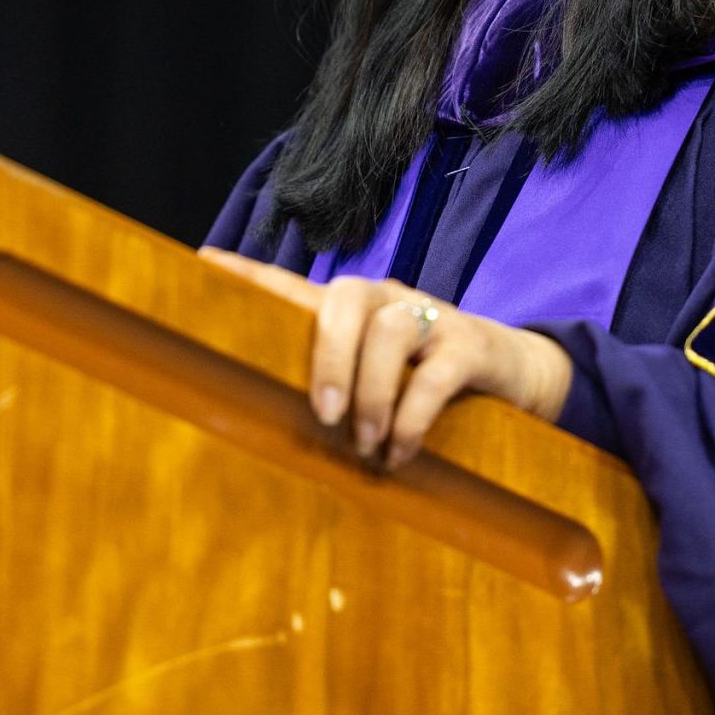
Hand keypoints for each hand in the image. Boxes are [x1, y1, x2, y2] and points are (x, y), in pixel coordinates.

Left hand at [198, 250, 573, 469]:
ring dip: (374, 394)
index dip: (249, 274)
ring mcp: (432, 317)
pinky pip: (437, 372)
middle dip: (329, 357)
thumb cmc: (423, 381)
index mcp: (354, 312)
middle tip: (326, 416)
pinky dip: (413, 416)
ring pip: (391, 331)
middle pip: (345, 297)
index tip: (201, 262)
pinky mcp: (471, 344)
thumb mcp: (375, 380)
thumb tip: (265, 432)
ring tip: (368, 446)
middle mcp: (388, 301)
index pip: (294, 285)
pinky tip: (401, 452)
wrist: (513, 374)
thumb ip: (332, 392)